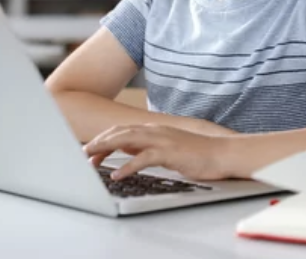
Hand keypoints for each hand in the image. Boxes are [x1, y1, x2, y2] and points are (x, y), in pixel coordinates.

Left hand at [83, 123, 233, 181]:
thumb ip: (147, 146)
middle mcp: (155, 130)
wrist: (224, 153)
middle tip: (81, 153)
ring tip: (90, 158)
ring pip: (127, 139)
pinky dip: (128, 165)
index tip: (88, 150)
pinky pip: (144, 158)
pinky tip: (117, 175)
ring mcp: (163, 139)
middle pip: (119, 132)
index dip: (102, 139)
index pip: (122, 131)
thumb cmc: (197, 154)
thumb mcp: (167, 148)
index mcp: (154, 130)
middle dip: (98, 142)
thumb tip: (126, 149)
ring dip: (106, 148)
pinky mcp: (170, 152)